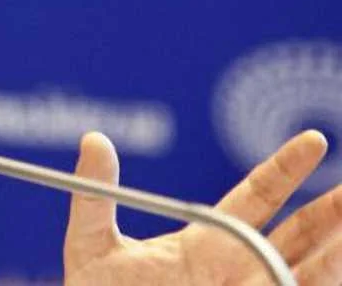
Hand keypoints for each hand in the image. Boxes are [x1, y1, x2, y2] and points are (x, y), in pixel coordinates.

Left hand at [64, 130, 341, 284]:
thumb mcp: (91, 243)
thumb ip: (96, 193)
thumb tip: (94, 137)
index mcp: (207, 242)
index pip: (258, 196)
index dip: (287, 168)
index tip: (313, 139)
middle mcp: (239, 269)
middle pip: (301, 233)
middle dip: (333, 211)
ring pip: (311, 272)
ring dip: (336, 252)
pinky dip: (319, 281)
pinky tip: (331, 270)